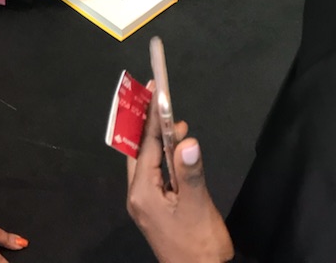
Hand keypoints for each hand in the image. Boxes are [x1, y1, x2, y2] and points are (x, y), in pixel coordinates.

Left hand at [127, 106, 233, 262]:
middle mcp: (137, 195)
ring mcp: (144, 203)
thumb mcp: (197, 206)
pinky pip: (154, 172)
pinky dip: (163, 155)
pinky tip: (175, 147)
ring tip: (173, 120)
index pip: (145, 146)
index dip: (152, 118)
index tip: (157, 92)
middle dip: (148, 123)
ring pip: (146, 161)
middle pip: (138, 150)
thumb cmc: (198, 244)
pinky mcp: (155, 208)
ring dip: (157, 139)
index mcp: (141, 192)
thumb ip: (190, 171)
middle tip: (160, 99)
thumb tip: (186, 140)